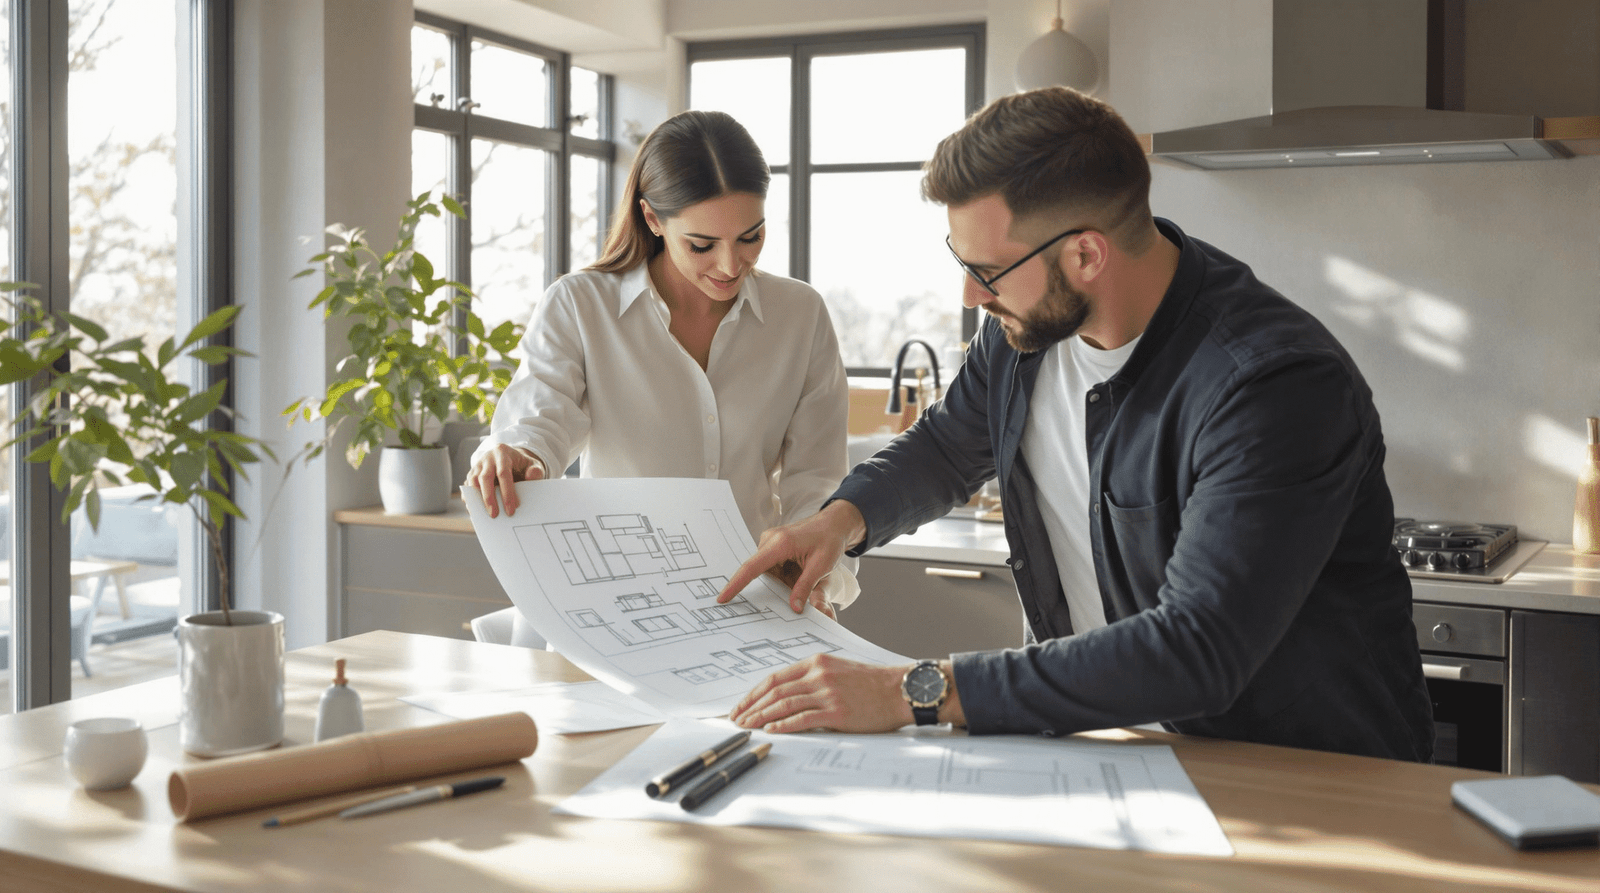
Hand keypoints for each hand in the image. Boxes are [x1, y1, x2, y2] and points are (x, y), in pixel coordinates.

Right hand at [465, 444, 545, 517]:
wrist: (510, 459)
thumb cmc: (522, 464)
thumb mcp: (533, 464)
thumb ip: (536, 470)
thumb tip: (531, 476)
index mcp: (503, 452)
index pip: (503, 473)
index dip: (507, 492)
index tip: (512, 508)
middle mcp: (487, 457)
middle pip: (485, 477)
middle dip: (489, 498)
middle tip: (495, 515)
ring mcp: (477, 465)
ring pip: (473, 482)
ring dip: (478, 499)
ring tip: (486, 514)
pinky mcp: (471, 474)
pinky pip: (467, 487)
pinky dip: (471, 499)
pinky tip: (478, 511)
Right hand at [717, 501, 866, 613]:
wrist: (834, 524)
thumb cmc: (829, 540)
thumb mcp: (821, 566)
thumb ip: (805, 587)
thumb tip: (794, 607)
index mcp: (780, 543)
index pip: (751, 567)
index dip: (736, 584)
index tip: (722, 598)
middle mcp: (770, 540)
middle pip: (758, 572)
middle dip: (770, 588)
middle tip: (788, 590)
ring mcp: (770, 543)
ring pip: (766, 572)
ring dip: (781, 581)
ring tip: (803, 574)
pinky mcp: (773, 547)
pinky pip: (771, 568)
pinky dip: (782, 577)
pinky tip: (799, 571)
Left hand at [729, 653, 911, 733]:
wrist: (901, 689)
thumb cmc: (872, 683)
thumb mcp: (839, 670)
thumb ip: (814, 678)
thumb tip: (787, 695)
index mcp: (817, 662)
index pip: (775, 677)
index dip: (754, 693)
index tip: (741, 705)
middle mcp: (819, 675)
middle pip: (775, 691)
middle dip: (751, 707)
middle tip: (736, 719)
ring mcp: (827, 693)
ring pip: (784, 704)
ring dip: (761, 717)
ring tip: (748, 727)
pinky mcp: (837, 712)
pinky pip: (802, 719)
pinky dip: (783, 725)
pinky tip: (770, 730)